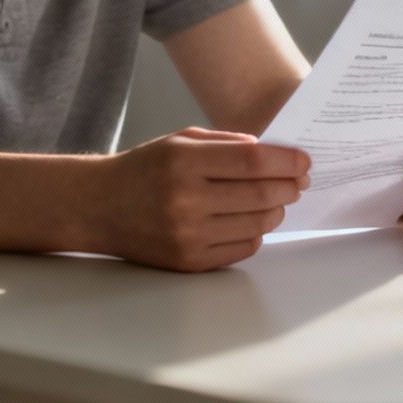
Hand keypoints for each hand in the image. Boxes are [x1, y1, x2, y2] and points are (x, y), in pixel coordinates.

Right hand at [98, 127, 309, 271]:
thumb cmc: (144, 169)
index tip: (304, 161)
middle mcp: (185, 199)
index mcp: (183, 162)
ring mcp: (187, 234)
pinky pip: (242, 249)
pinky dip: (256, 234)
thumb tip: (273, 154)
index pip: (252, 161)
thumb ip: (226, 143)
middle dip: (289, 186)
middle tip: (300, 181)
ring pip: (257, 225)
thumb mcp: (179, 141)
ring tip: (277, 200)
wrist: (98, 207)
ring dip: (276, 211)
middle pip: (260, 194)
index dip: (286, 160)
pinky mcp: (189, 261)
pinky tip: (252, 220)